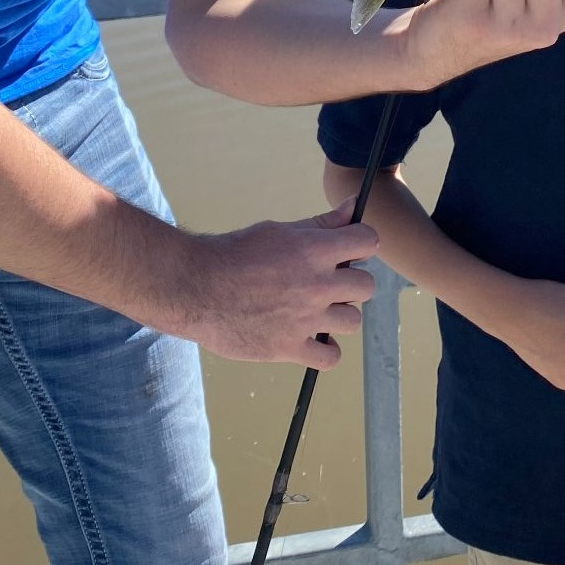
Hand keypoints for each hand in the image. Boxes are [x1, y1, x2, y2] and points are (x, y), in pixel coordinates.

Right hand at [171, 202, 378, 368]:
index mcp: (315, 250)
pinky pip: (331, 357)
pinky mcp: (289, 348)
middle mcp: (317, 285)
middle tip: (328, 282)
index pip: (369, 241)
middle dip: (350, 282)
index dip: (362, 242)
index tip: (350, 248)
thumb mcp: (280, 231)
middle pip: (366, 286)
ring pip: (353, 321)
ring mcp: (305, 319)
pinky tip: (311, 338)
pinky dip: (325, 350)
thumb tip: (354, 206)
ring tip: (316, 309)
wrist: (195, 287)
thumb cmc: (235, 253)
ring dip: (338, 314)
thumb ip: (321, 223)